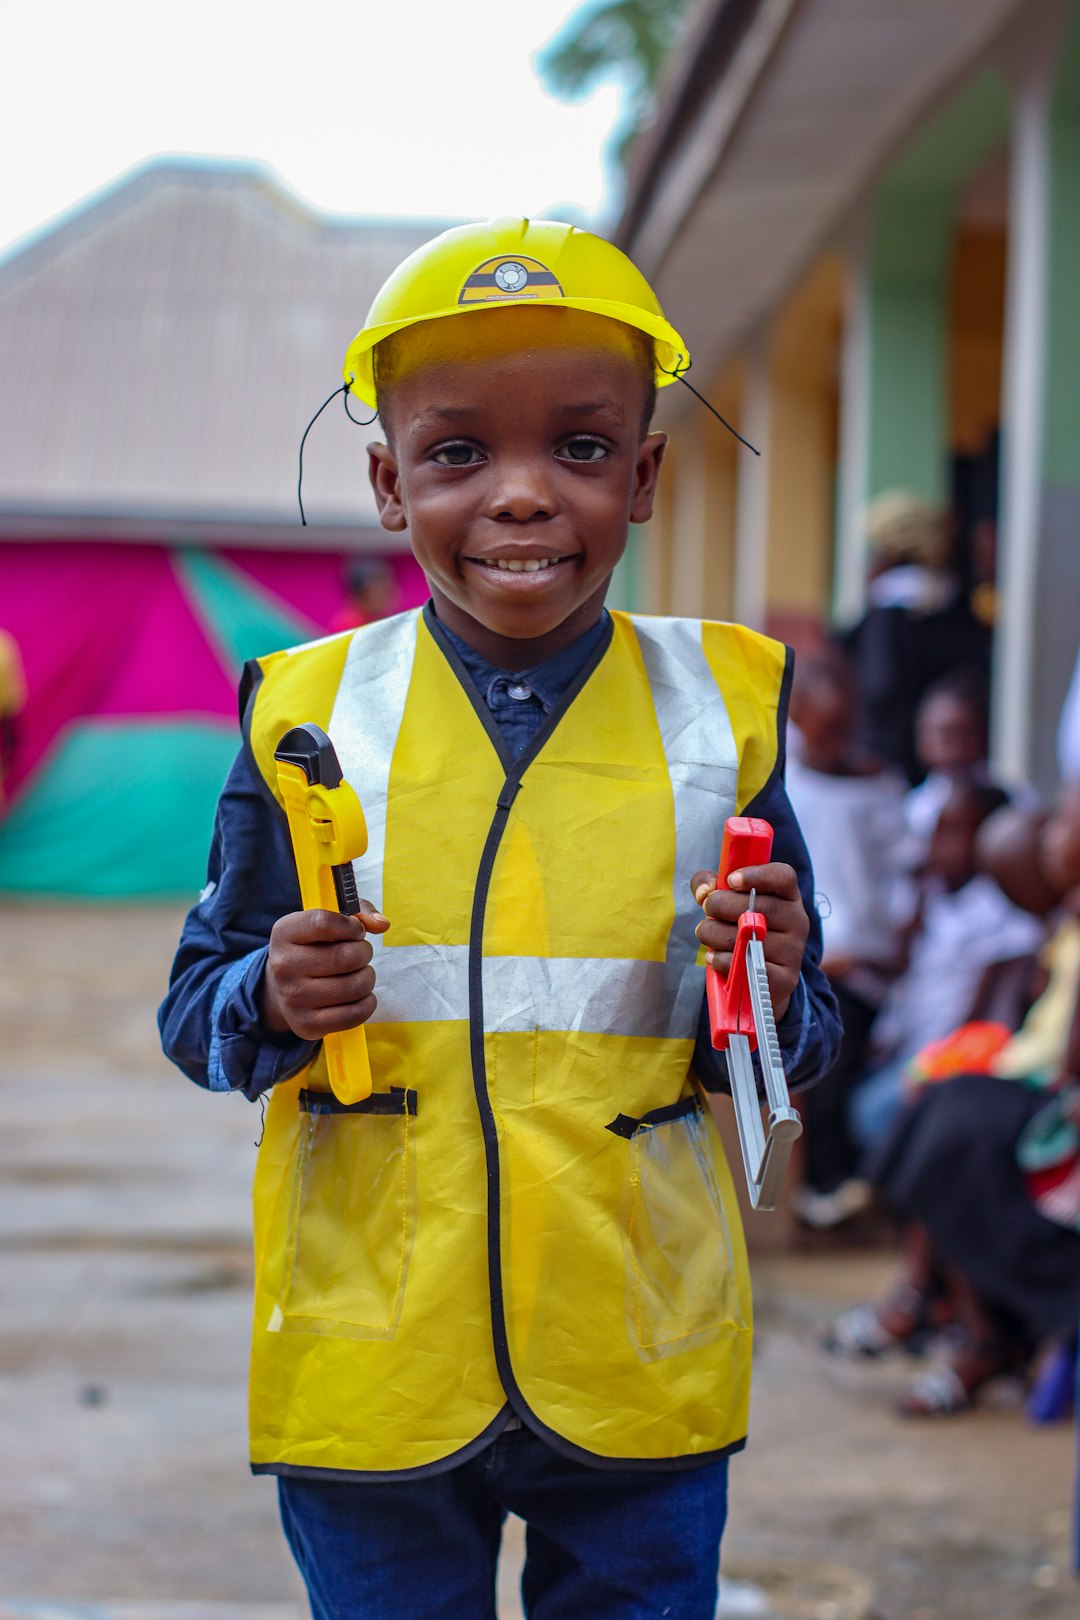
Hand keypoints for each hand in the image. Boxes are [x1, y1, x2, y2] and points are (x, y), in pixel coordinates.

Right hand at [261, 903, 390, 1038]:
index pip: (324, 923)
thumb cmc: (313, 947)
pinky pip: (355, 1014)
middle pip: (347, 957)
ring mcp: (293, 998)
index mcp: (284, 933)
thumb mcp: (326, 920)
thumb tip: (382, 924)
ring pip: (356, 986)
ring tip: (357, 974)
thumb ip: (358, 912)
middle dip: (364, 953)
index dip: (351, 925)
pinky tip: (358, 996)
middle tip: (359, 955)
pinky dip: (367, 1003)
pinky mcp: (306, 1024)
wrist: (281, 988)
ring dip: (367, 978)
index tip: (355, 931)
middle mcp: (284, 966)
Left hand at [690, 862, 808, 1023]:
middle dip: (722, 905)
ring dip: (715, 934)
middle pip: (761, 906)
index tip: (730, 880)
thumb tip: (703, 892)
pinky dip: (722, 960)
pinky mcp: (785, 978)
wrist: (760, 977)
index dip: (757, 875)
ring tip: (705, 933)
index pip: (784, 877)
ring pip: (748, 938)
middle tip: (707, 909)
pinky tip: (714, 956)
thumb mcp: (729, 901)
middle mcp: (797, 920)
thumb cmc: (741, 929)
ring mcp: (793, 951)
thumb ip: (710, 886)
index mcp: (788, 896)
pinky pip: (747, 965)